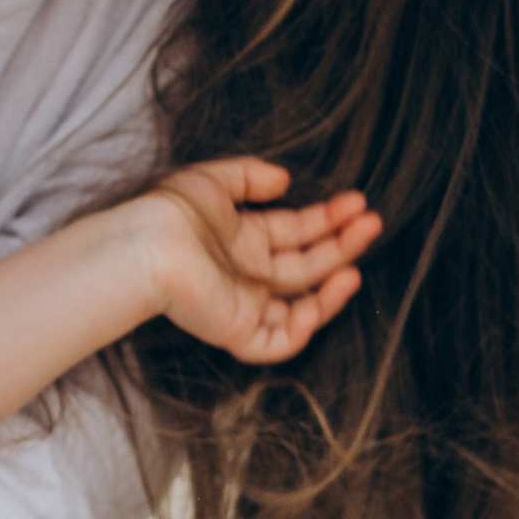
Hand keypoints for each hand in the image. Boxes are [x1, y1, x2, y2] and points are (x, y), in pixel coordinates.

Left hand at [140, 159, 379, 364]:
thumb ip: (249, 176)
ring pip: (302, 307)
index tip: (356, 203)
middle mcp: (249, 274)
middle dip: (342, 245)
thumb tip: (284, 180)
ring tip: (355, 265)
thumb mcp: (214, 180)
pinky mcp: (236, 331)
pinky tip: (319, 300)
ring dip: (333, 289)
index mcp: (245, 240)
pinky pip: (277, 342)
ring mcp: (245, 305)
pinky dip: (301, 330)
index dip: (329, 219)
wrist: (148, 245)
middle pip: (308, 264)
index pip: (297, 232)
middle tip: (371, 222)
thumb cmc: (172, 211)